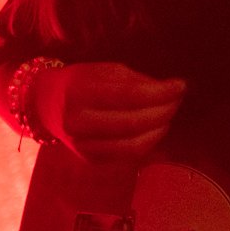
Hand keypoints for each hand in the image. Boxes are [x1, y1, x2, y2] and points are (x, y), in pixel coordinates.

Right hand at [32, 61, 185, 164]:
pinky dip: (149, 141)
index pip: (129, 95)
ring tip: (170, 114)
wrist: (48, 106)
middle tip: (178, 99)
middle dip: (164, 111)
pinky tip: (157, 127)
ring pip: (134, 145)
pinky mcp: (90, 159)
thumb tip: (171, 91)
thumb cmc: (81, 82)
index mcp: (79, 92)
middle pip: (134, 123)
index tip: (181, 85)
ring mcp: (82, 145)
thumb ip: (136, 81)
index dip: (160, 92)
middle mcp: (77, 122)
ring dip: (160, 129)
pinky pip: (128, 155)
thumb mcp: (105, 71)